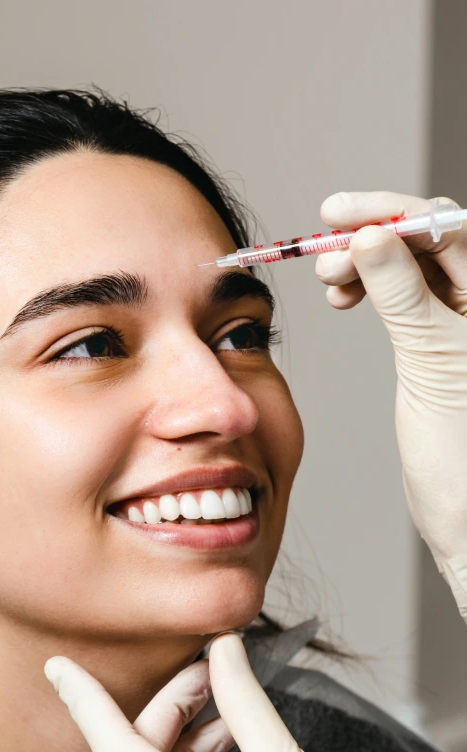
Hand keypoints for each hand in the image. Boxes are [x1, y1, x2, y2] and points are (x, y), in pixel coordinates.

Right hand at [316, 192, 466, 617]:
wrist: (466, 515)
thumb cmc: (464, 452)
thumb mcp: (432, 361)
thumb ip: (403, 294)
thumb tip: (371, 237)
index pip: (448, 229)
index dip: (391, 212)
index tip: (338, 212)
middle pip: (428, 242)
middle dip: (371, 237)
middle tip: (323, 253)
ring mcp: (461, 324)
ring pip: (410, 268)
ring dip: (364, 264)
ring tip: (329, 283)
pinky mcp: (437, 345)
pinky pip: (402, 298)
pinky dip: (368, 291)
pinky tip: (345, 299)